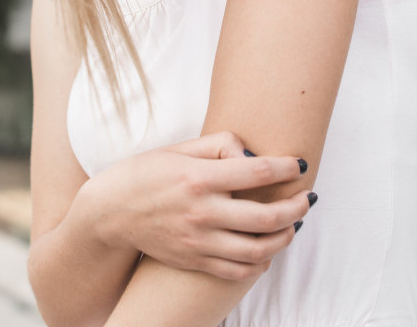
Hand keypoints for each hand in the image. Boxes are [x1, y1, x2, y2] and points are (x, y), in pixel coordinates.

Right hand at [77, 131, 314, 280]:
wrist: (109, 213)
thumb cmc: (145, 174)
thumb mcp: (178, 149)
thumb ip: (218, 145)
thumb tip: (253, 155)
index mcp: (198, 178)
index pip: (257, 173)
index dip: (287, 168)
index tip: (300, 165)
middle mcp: (201, 212)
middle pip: (266, 217)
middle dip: (296, 208)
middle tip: (307, 199)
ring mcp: (198, 241)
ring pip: (258, 250)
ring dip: (285, 237)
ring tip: (292, 225)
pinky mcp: (194, 261)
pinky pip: (237, 270)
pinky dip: (260, 263)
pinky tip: (267, 250)